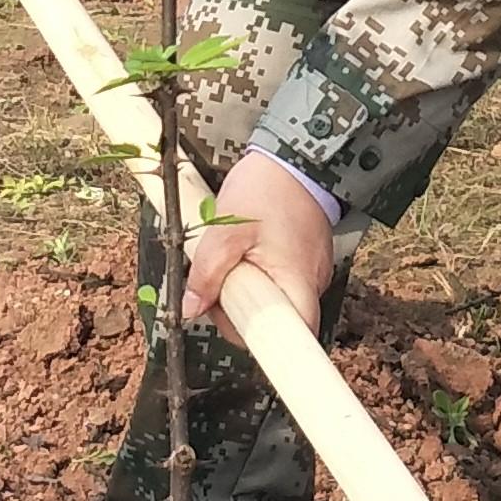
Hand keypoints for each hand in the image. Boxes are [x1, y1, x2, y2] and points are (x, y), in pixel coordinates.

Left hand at [180, 150, 334, 337]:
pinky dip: (256, 273)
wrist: (294, 158)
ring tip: (229, 256)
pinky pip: (276, 280)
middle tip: (216, 280)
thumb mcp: (225, 230)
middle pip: (274, 323)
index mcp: (297, 283)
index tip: (230, 321)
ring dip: (244, 288)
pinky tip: (243, 251)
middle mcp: (310, 285)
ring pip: (272, 301)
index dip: (259, 342)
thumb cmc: (266, 190)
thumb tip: (189, 308)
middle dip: (238, 310)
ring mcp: (309, 273)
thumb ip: (207, 273)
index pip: (291, 341)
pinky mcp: (302, 261)